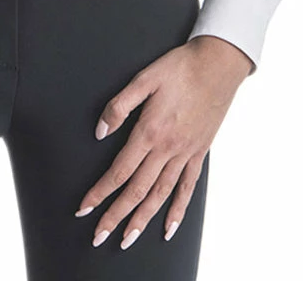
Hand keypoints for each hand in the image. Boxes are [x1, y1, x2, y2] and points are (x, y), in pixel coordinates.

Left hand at [73, 35, 252, 248]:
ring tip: (128, 239)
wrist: (218, 63)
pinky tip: (169, 227)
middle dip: (116, 215)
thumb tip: (100, 132)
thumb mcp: (144, 78)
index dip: (100, 192)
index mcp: (150, 131)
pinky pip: (188, 187)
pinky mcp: (199, 152)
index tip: (84, 207)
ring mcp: (185, 153)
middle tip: (99, 236)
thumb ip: (119, 106)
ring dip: (142, 219)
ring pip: (161, 195)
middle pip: (137, 190)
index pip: (119, 171)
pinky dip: (178, 210)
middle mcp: (167, 148)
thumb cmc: (180, 67)